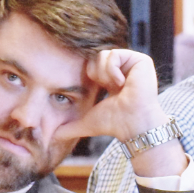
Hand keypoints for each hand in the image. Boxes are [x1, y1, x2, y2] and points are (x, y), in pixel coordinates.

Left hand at [56, 49, 187, 177]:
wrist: (131, 124)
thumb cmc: (114, 124)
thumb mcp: (87, 123)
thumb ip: (70, 128)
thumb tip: (53, 138)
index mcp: (111, 81)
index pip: (92, 67)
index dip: (90, 75)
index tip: (96, 89)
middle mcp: (122, 70)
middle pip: (96, 58)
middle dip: (97, 75)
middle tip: (108, 90)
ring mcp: (131, 64)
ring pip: (103, 55)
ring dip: (105, 74)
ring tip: (117, 87)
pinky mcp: (140, 60)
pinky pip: (115, 55)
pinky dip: (113, 70)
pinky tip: (122, 83)